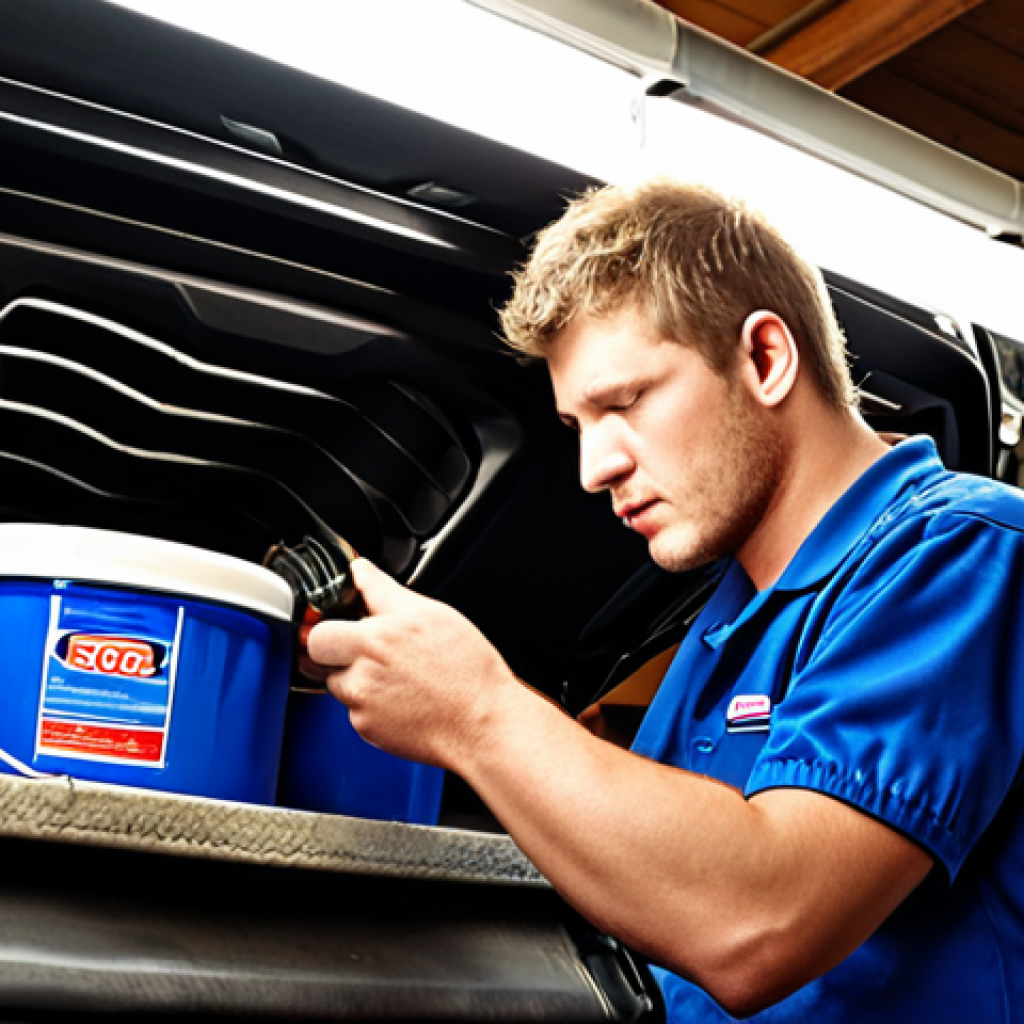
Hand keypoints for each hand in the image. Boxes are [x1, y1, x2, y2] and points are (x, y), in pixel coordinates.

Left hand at [305, 558, 516, 768]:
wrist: (482, 723)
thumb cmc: (467, 670)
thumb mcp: (432, 614)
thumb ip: (384, 590)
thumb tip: (360, 570)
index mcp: (377, 636)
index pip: (324, 619)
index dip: (335, 615)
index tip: (344, 616)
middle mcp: (363, 669)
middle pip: (317, 649)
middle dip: (333, 644)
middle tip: (359, 646)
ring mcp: (361, 701)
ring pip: (336, 679)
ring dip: (353, 674)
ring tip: (393, 675)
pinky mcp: (366, 726)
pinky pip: (354, 707)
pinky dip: (370, 702)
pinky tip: (401, 697)